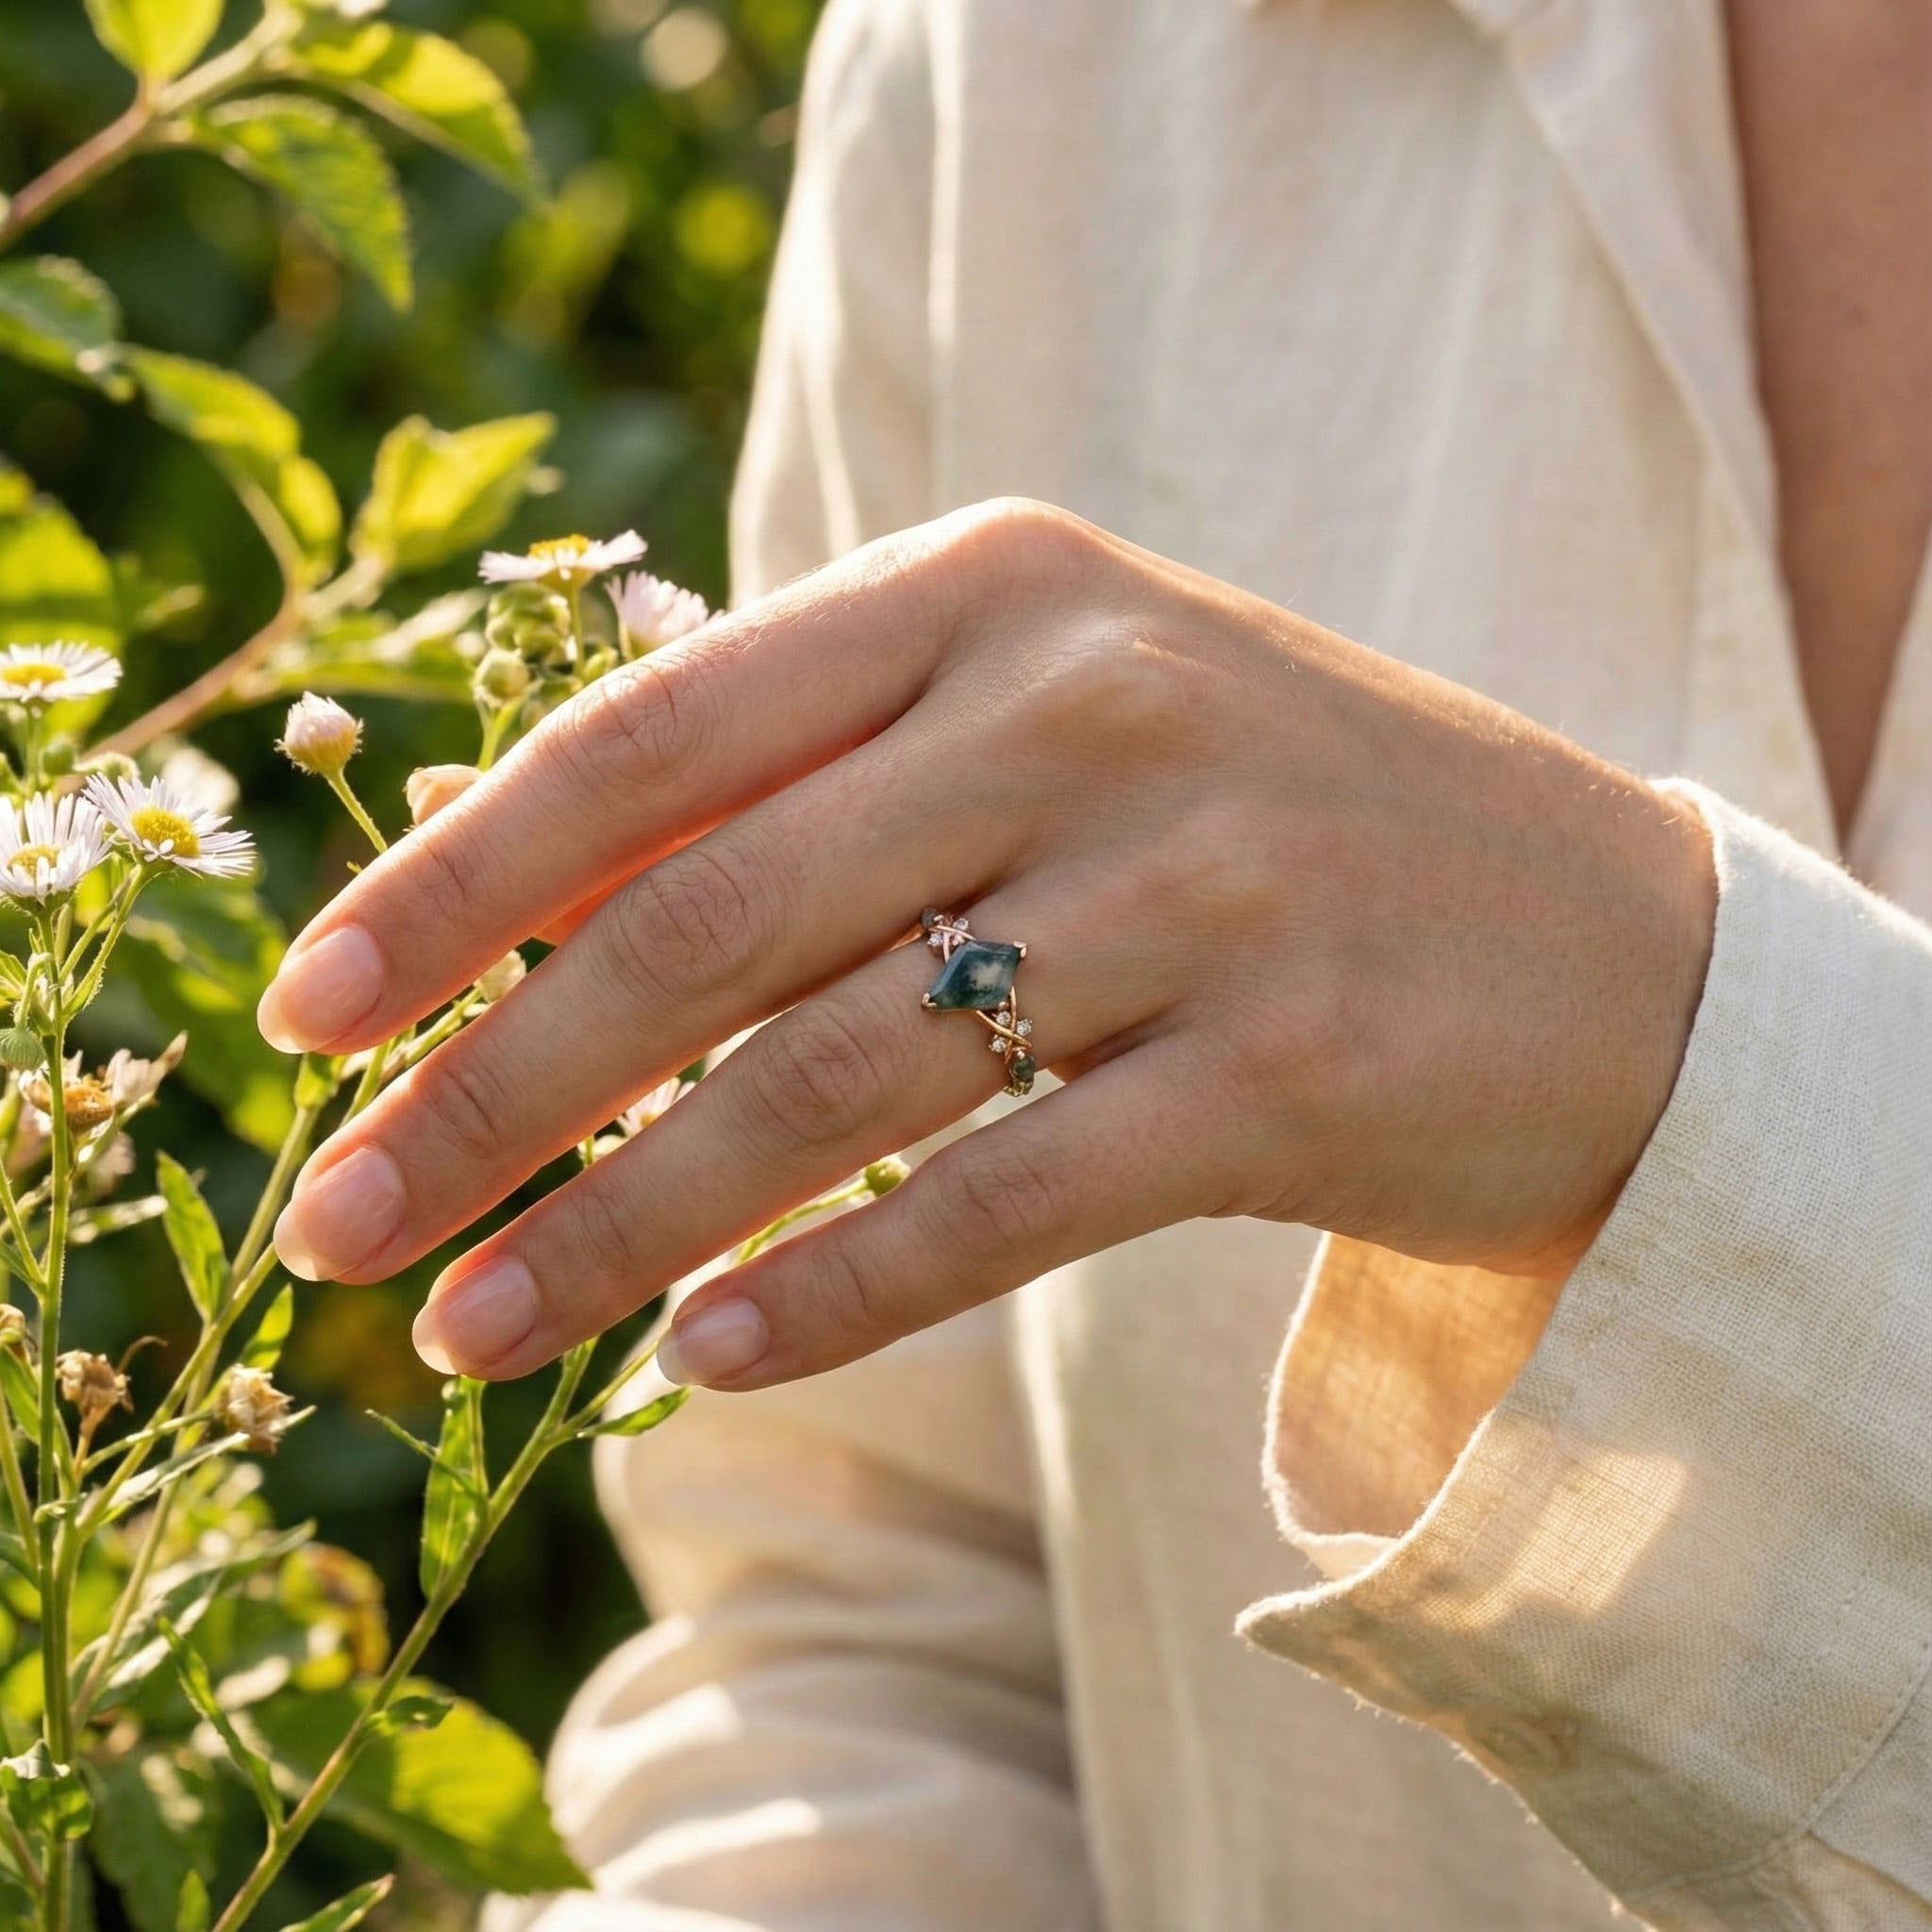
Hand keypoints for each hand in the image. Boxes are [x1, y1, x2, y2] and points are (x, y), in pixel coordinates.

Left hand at [258, 501, 1714, 1388]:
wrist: (1606, 937)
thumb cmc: (1265, 827)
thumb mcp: (1040, 732)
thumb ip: (805, 787)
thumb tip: (506, 889)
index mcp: (992, 591)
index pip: (650, 737)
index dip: (449, 883)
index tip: (302, 1020)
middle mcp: (1088, 708)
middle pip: (707, 923)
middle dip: (486, 1089)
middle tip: (337, 1229)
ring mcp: (1201, 886)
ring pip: (833, 1081)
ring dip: (622, 1228)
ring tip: (473, 1334)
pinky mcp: (1289, 1067)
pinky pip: (1000, 1200)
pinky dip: (835, 1290)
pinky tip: (705, 1358)